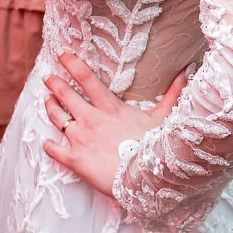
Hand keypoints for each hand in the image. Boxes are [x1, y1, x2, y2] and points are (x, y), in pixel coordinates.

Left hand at [42, 52, 187, 197]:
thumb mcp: (162, 117)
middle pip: (64, 94)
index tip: (62, 54)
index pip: (85, 77)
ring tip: (47, 101)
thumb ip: (171, 93)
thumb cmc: (154, 147)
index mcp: (109, 106)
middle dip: (54, 83)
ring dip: (49, 107)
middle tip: (48, 77)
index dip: (71, 63)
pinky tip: (47, 142)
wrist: (144, 178)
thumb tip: (185, 72)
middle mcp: (90, 118)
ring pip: (56, 117)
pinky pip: (53, 149)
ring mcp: (79, 138)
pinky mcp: (74, 159)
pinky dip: (48, 145)